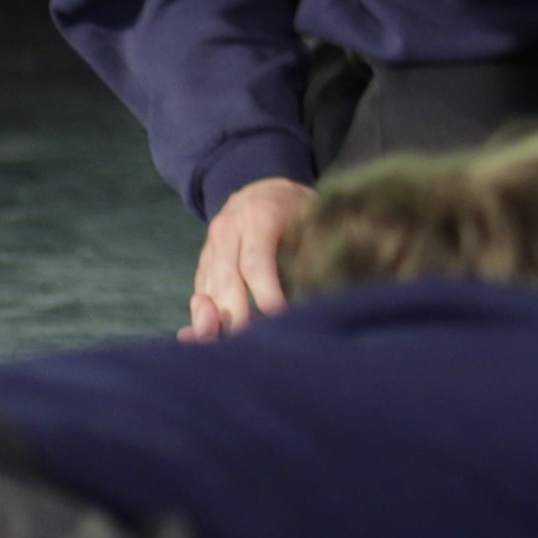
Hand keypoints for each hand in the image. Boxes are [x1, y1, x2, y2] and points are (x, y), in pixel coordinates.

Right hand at [185, 177, 313, 340]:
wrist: (258, 189)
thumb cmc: (297, 207)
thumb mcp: (313, 212)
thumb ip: (319, 240)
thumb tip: (333, 274)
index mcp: (258, 217)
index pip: (256, 263)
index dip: (266, 293)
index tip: (281, 317)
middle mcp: (227, 232)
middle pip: (227, 282)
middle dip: (238, 316)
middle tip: (253, 343)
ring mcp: (210, 249)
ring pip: (208, 291)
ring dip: (218, 322)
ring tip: (234, 348)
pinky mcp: (203, 264)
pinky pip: (203, 293)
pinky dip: (208, 317)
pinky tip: (217, 337)